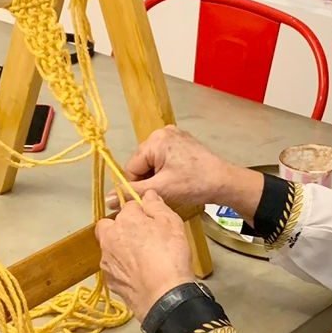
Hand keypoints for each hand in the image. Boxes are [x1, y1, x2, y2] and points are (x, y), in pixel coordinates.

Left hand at [95, 191, 191, 320]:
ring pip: (109, 247)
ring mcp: (107, 260)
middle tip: (142, 236)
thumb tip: (148, 195)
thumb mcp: (172, 223)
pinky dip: (122, 268)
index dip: (141, 211)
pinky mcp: (110, 280)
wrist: (164, 296)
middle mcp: (110, 238)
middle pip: (109, 225)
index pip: (129, 206)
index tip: (152, 218)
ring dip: (120, 248)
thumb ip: (157, 205)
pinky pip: (113, 267)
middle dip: (120, 227)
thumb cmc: (170, 257)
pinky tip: (139, 273)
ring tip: (143, 258)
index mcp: (125, 220)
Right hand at [107, 125, 263, 219]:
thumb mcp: (161, 189)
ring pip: (152, 162)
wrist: (224, 182)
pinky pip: (164, 157)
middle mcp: (162, 132)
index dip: (136, 185)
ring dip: (157, 176)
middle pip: (142, 162)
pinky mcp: (182, 141)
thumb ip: (133, 192)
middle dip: (148, 179)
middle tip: (162, 192)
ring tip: (171, 186)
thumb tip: (108, 200)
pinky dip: (166, 170)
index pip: (132, 166)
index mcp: (155, 140)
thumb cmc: (195, 184)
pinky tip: (177, 179)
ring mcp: (174, 135)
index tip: (148, 196)